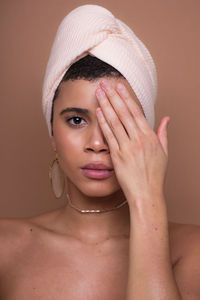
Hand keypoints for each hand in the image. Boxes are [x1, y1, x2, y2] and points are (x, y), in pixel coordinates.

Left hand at [95, 79, 169, 203]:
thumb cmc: (155, 175)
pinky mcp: (117, 156)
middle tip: (104, 83)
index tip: (119, 86)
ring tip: (99, 92)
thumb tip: (166, 118)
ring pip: (115, 121)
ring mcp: (127, 147)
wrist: (146, 194)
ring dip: (106, 105)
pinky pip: (109, 136)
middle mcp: (138, 140)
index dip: (126, 97)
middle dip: (113, 96)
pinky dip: (103, 123)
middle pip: (123, 113)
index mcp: (150, 137)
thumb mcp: (164, 152)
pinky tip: (98, 112)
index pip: (136, 112)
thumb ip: (163, 133)